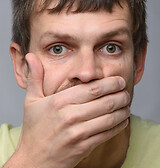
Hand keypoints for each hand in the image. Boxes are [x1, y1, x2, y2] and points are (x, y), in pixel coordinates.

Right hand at [15, 53, 129, 167]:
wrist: (33, 160)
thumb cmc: (34, 129)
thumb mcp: (31, 100)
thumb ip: (35, 77)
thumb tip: (31, 56)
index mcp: (59, 101)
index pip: (92, 88)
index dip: (110, 83)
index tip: (119, 80)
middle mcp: (70, 116)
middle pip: (104, 101)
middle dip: (120, 94)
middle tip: (126, 91)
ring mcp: (78, 133)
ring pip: (109, 117)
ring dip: (123, 110)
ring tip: (127, 104)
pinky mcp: (84, 147)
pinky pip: (107, 134)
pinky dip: (119, 125)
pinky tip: (123, 120)